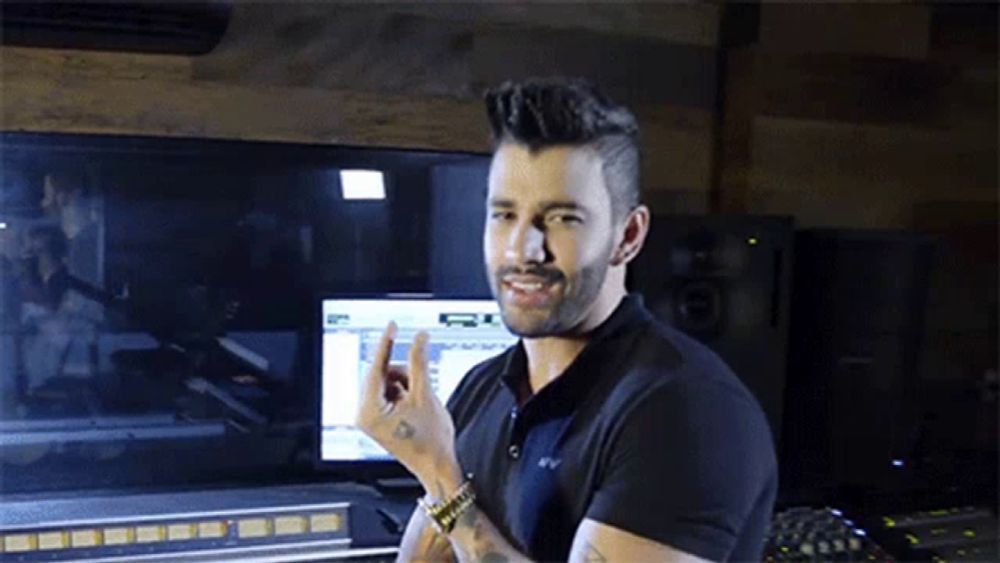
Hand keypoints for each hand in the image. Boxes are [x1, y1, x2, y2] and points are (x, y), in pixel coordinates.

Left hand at [355, 322, 459, 488]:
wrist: (437, 467)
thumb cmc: (430, 441)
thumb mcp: (425, 395)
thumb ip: (419, 362)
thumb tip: (418, 338)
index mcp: (369, 411)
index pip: (375, 368)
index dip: (386, 344)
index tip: (392, 326)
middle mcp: (364, 415)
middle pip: (381, 375)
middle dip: (404, 375)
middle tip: (421, 383)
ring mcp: (370, 418)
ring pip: (386, 382)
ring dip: (405, 384)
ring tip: (419, 402)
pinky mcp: (377, 420)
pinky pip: (388, 393)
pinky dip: (403, 392)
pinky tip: (414, 406)